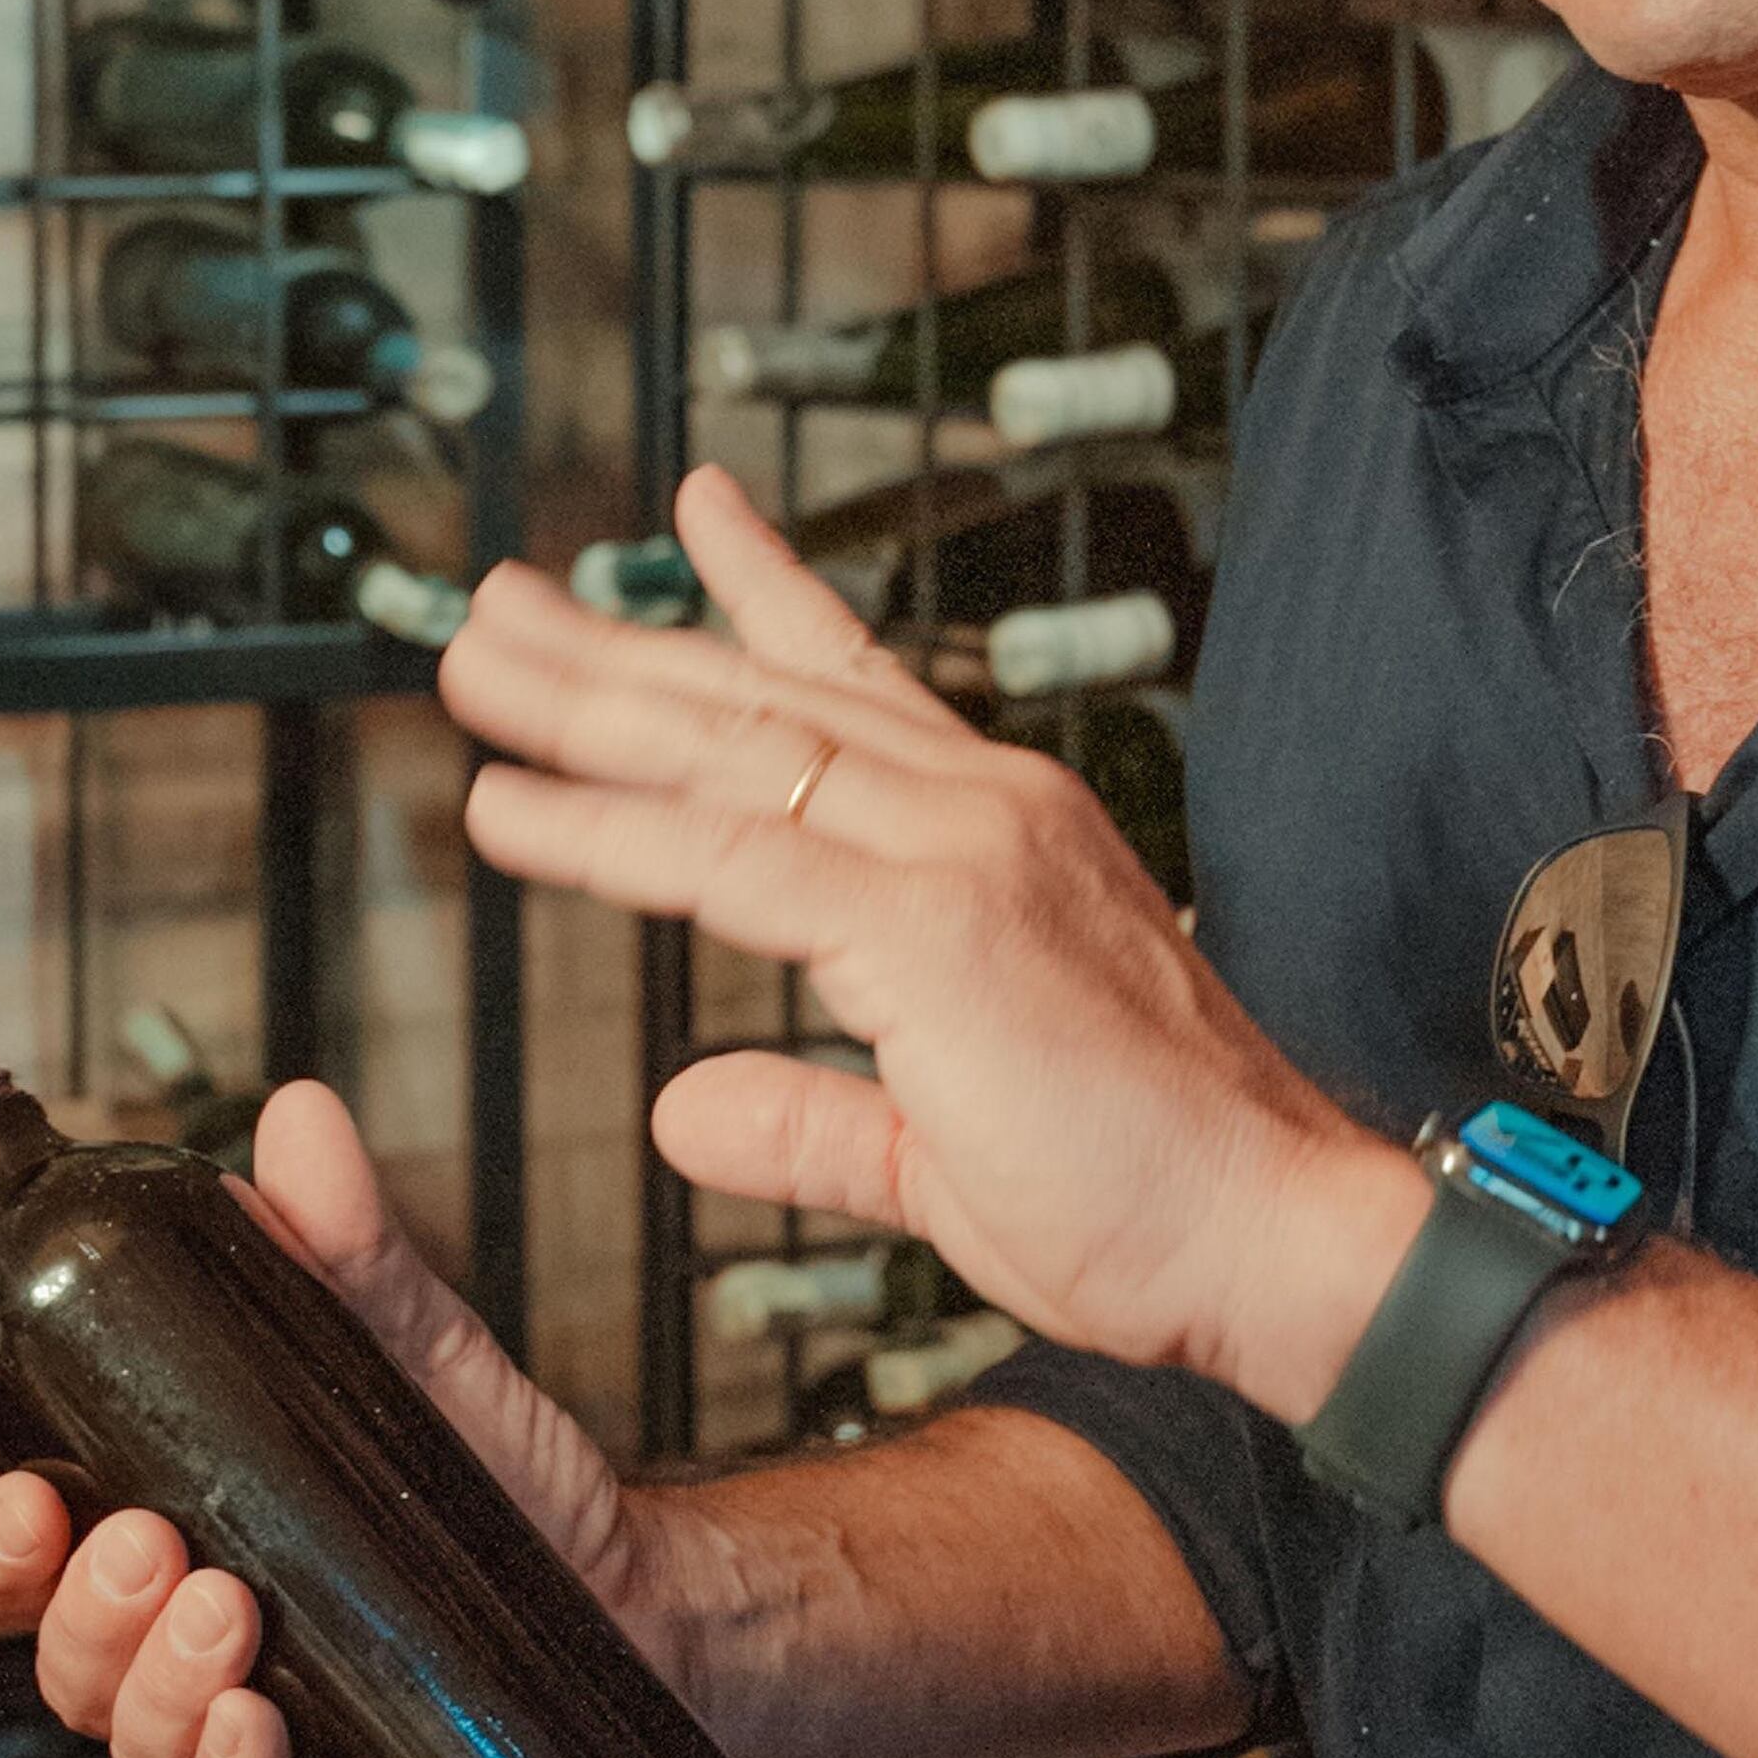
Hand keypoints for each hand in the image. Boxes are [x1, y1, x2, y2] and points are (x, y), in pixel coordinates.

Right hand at [0, 1076, 677, 1757]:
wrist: (643, 1601)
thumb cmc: (504, 1493)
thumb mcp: (423, 1359)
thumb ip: (351, 1251)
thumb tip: (298, 1122)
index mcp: (182, 1543)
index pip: (40, 1561)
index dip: (6, 1542)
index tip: (24, 1493)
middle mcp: (193, 1659)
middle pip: (70, 1663)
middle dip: (87, 1612)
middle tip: (154, 1547)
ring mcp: (255, 1755)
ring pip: (143, 1752)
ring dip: (161, 1694)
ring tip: (230, 1614)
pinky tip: (261, 1734)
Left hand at [438, 464, 1412, 1413]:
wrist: (1285, 1246)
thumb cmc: (1153, 1201)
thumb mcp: (941, 1154)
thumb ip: (810, 1119)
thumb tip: (684, 1109)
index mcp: (1001, 835)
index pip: (858, 685)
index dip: (762, 593)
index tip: (693, 511)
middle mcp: (982, 811)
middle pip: (763, 697)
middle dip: (618, 643)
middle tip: (498, 599)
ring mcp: (963, 856)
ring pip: (735, 750)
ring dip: (586, 700)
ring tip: (472, 659)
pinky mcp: (935, 932)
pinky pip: (734, 861)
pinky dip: (609, 830)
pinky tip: (510, 809)